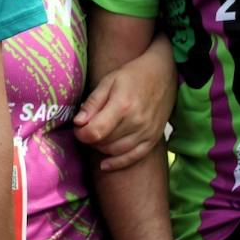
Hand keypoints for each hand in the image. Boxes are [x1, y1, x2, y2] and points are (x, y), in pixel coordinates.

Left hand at [74, 34, 174, 169]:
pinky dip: (118, 163)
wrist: (162, 74)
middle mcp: (136, 123)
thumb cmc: (132, 75)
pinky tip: (105, 165)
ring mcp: (147, 133)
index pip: (95, 132)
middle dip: (89, 139)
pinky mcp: (154, 139)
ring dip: (101, 149)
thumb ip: (93, 103)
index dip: (81, 134)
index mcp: (122, 107)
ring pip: (117, 151)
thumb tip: (78, 122)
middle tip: (84, 130)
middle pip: (105, 143)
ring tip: (95, 138)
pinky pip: (135, 157)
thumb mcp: (107, 82)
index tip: (77, 128)